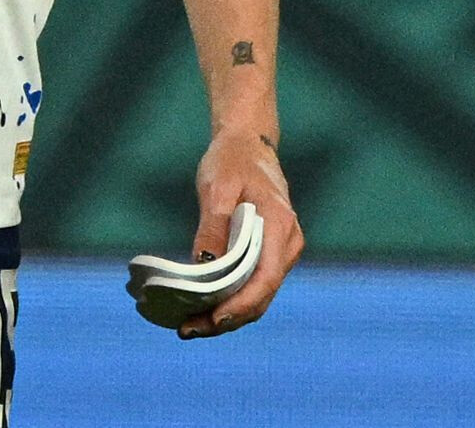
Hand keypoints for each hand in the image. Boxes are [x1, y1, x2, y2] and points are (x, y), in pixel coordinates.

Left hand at [181, 128, 302, 338]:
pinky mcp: (269, 255)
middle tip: (187, 329)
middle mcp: (288, 245)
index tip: (213, 318)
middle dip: (226, 318)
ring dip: (226, 314)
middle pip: (261, 295)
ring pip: (257, 296)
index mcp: (280, 227)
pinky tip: (201, 308)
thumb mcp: (218, 187)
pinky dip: (230, 301)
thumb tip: (203, 264)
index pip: (265, 279)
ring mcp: (281, 252)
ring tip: (189, 325)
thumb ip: (213, 224)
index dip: (240, 305)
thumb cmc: (232, 161)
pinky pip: (252, 286)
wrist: (247, 145)